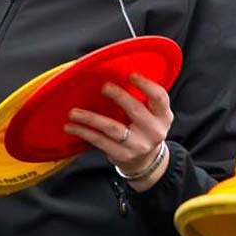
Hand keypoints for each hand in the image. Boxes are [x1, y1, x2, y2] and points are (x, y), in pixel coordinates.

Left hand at [63, 75, 173, 191]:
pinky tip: (72, 127)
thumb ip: (142, 98)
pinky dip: (84, 132)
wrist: (146, 162)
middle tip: (104, 87)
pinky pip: (100, 141)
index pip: (159, 97)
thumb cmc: (145, 129)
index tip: (130, 75)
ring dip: (91, 118)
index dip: (146, 85)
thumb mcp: (152, 114)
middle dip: (119, 96)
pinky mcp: (122, 155)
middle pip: (136, 110)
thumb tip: (116, 72)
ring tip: (74, 112)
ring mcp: (138, 145)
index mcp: (163, 116)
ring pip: (112, 128)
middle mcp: (154, 131)